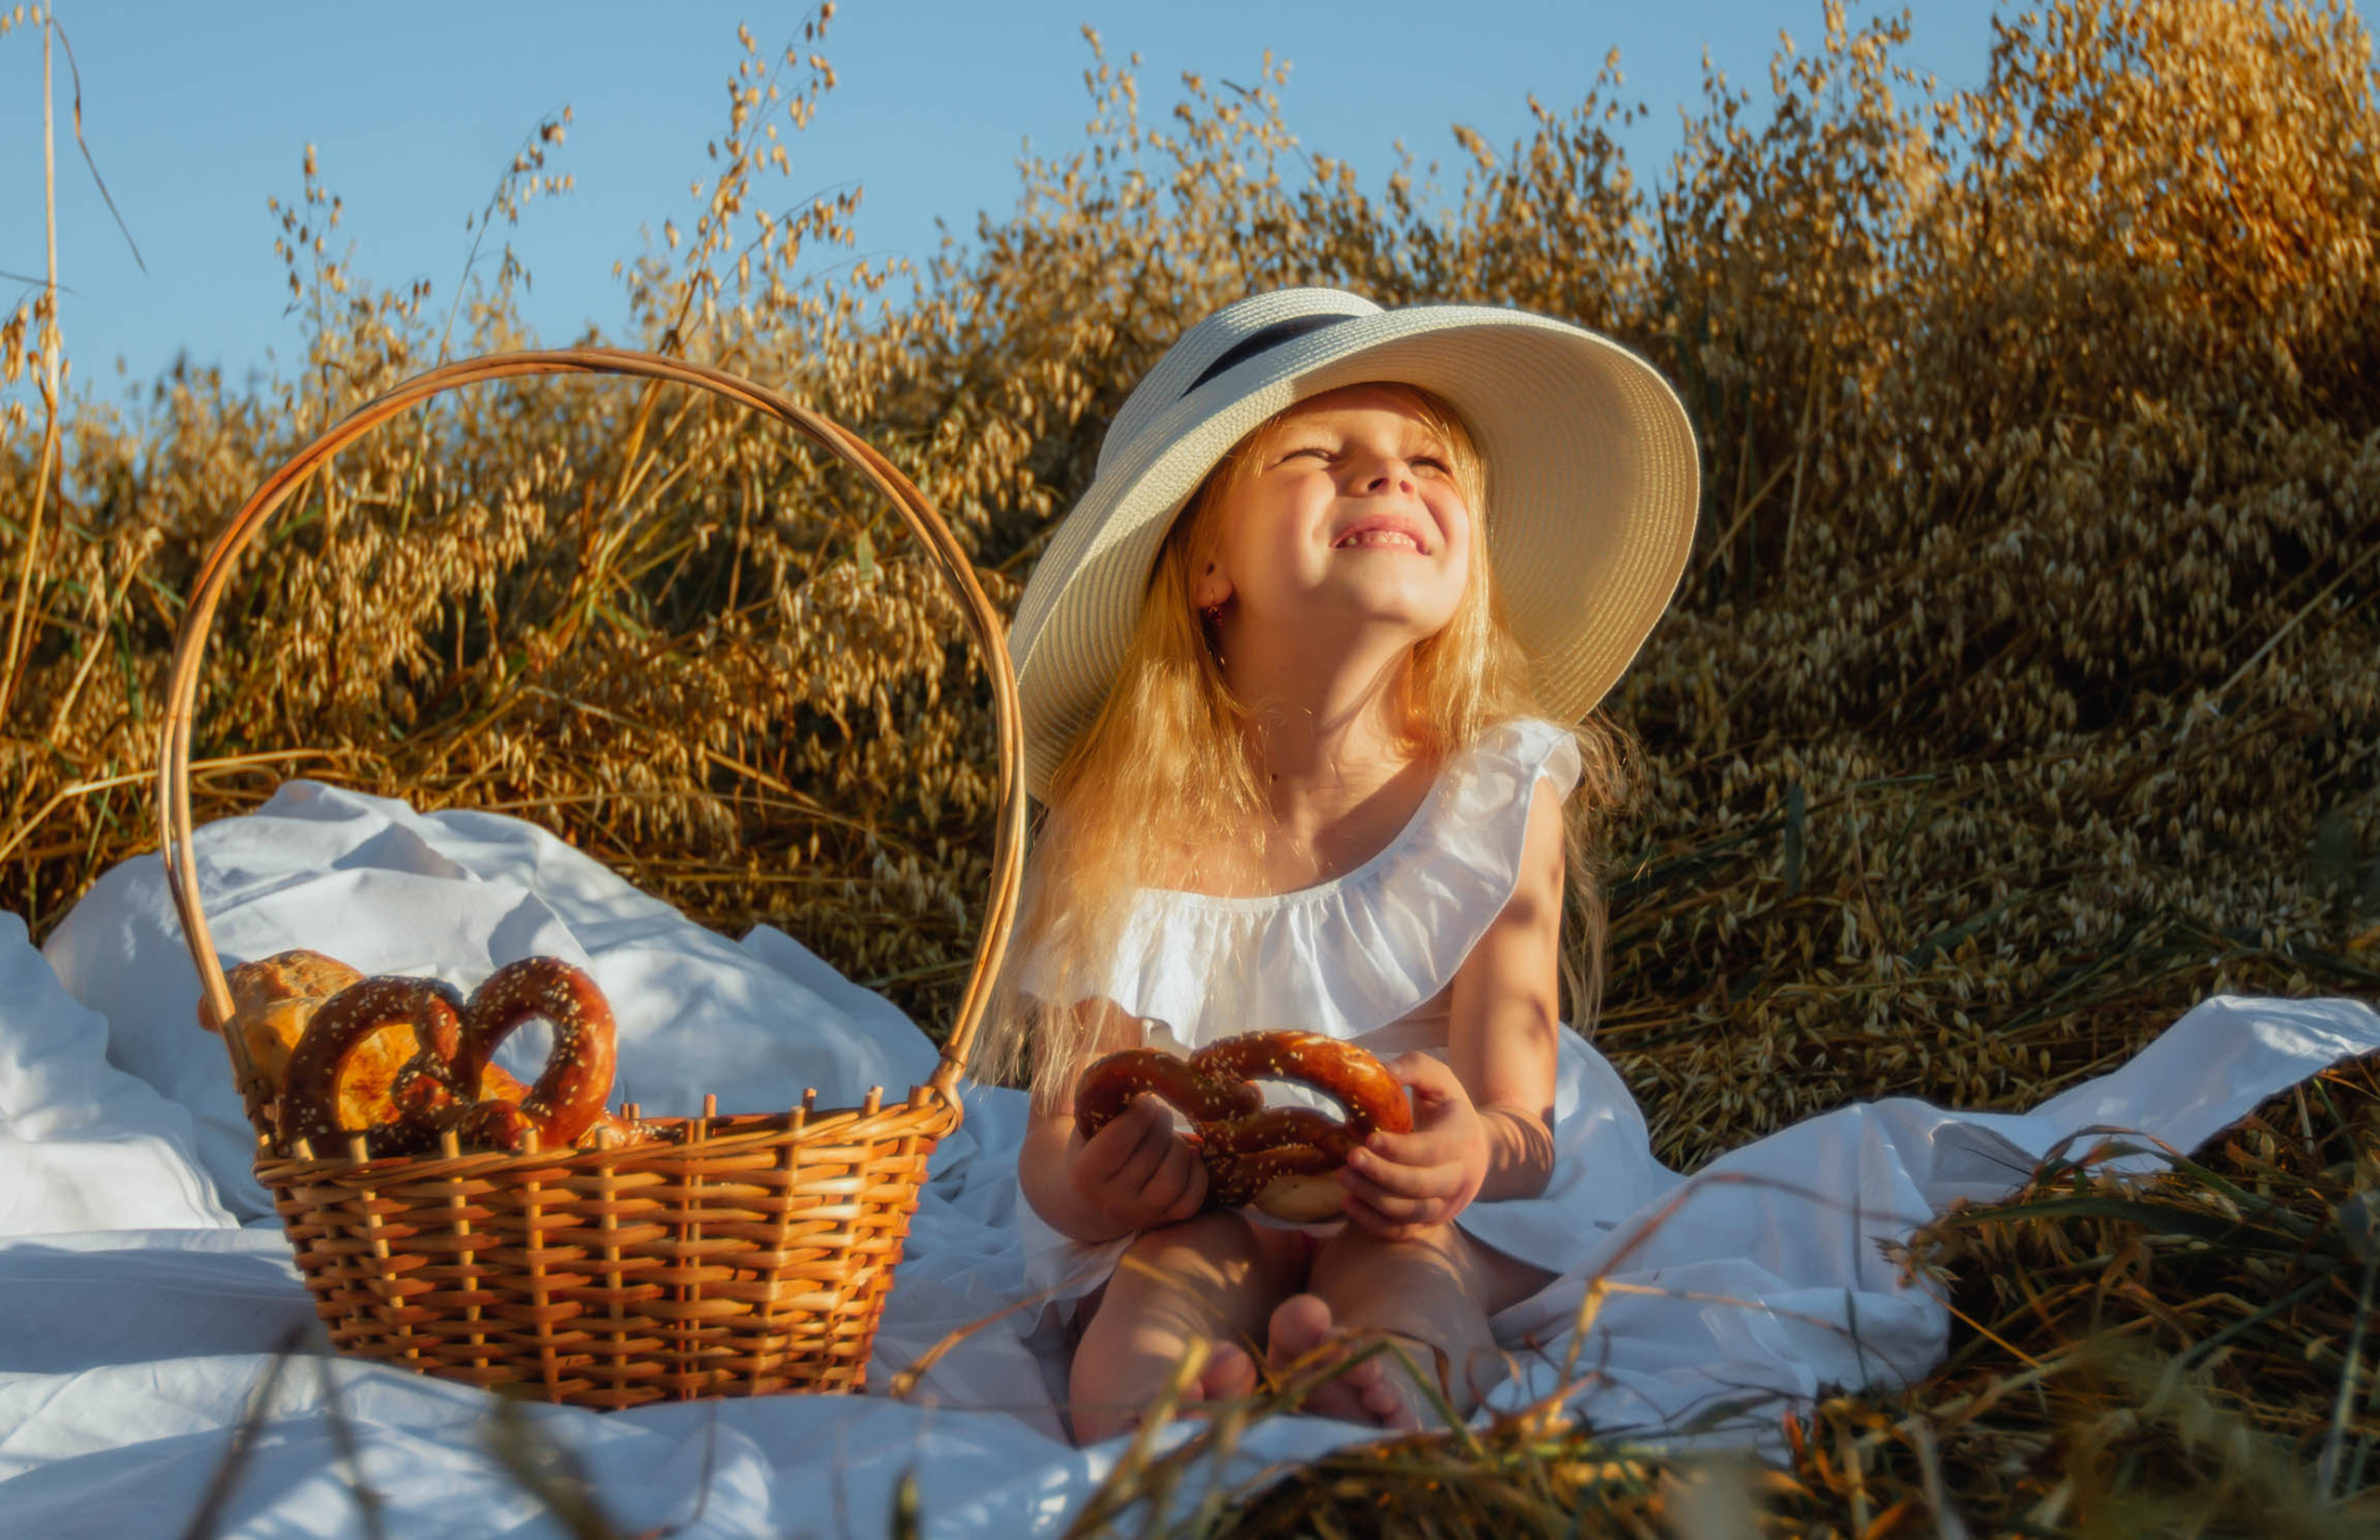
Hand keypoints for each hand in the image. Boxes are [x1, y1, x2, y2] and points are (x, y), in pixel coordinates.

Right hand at [1066, 1093, 1208, 1234]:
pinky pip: (1192, 1198)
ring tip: (1169, 1136)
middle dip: (1161, 1123)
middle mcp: (1111, 1202)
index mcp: (1084, 1175)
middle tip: (1159, 1112)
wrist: (1089, 1202)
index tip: (1145, 1101)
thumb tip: (1148, 1076)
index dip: (1139, 1114)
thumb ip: (1108, 1106)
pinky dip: (1197, 1171)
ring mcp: (1140, 1216)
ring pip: (1173, 1179)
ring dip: (1178, 1147)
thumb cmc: (1091, 1151)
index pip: (1118, 1140)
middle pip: (1150, 1154)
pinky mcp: (1164, 1221)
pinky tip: (1187, 1155)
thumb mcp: (1088, 1128)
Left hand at [1336, 1053, 1488, 1239]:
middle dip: (1381, 1175)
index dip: (1399, 1149)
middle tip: (1350, 1158)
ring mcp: (1447, 1205)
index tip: (1368, 1138)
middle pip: (1420, 1187)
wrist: (1476, 1147)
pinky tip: (1348, 1203)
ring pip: (1410, 1213)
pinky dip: (1373, 1223)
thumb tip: (1384, 1070)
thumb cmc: (1448, 1108)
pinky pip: (1402, 1233)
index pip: (1431, 1151)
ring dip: (1373, 1199)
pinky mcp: (1431, 1222)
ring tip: (1344, 1177)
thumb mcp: (1439, 1079)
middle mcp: (1461, 1178)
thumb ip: (1414, 1067)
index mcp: (1463, 1140)